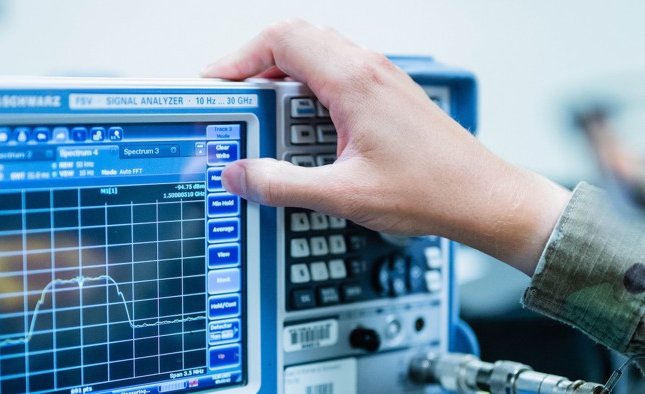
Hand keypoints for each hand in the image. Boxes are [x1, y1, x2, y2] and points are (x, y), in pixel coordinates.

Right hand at [202, 19, 570, 274]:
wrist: (484, 197)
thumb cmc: (431, 190)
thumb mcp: (343, 194)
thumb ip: (283, 184)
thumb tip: (240, 174)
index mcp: (353, 81)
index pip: (280, 40)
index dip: (238, 58)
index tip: (217, 84)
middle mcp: (368, 69)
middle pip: (294, 38)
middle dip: (255, 65)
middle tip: (236, 99)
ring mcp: (379, 78)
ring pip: (315, 54)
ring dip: (283, 79)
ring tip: (267, 120)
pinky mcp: (386, 95)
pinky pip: (335, 75)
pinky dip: (307, 92)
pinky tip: (304, 132)